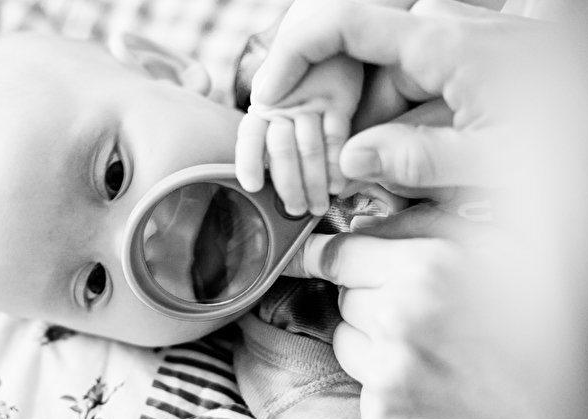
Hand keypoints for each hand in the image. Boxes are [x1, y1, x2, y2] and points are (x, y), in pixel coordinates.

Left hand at [236, 54, 363, 214]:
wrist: (327, 39)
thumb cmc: (298, 82)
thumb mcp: (276, 99)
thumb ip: (270, 134)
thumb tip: (267, 179)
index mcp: (261, 106)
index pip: (250, 137)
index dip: (249, 163)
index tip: (253, 186)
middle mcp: (282, 102)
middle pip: (281, 150)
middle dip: (288, 186)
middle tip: (295, 210)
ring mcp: (310, 100)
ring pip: (309, 149)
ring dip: (314, 184)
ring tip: (318, 208)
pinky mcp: (338, 98)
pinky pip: (335, 137)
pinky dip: (336, 165)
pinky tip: (337, 187)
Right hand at [250, 0, 556, 190]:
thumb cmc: (579, 144)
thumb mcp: (500, 161)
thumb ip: (422, 160)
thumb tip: (352, 160)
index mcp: (451, 45)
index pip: (348, 22)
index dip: (294, 52)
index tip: (267, 93)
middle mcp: (450, 36)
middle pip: (364, 65)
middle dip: (342, 118)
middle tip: (339, 174)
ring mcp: (460, 50)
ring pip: (386, 83)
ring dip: (373, 131)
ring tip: (376, 180)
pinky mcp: (468, 69)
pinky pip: (412, 91)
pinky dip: (399, 129)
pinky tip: (406, 166)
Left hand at [285, 205, 587, 418]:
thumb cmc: (531, 327)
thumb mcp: (490, 250)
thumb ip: (420, 225)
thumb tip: (357, 226)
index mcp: (427, 270)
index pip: (338, 254)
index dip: (324, 255)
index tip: (314, 256)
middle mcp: (400, 320)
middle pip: (344, 297)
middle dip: (368, 298)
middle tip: (419, 313)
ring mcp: (388, 375)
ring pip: (345, 339)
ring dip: (371, 339)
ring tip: (428, 350)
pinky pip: (358, 384)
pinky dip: (381, 382)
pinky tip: (426, 384)